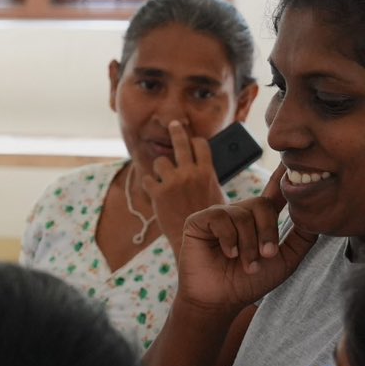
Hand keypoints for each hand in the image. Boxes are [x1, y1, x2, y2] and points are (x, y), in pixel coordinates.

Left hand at [144, 120, 227, 240]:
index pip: (200, 144)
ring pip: (160, 161)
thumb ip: (208, 177)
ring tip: (163, 174)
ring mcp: (172, 182)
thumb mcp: (217, 195)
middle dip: (176, 131)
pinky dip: (149, 184)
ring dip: (161, 167)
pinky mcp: (157, 193)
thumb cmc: (210, 220)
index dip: (196, 141)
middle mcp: (189, 173)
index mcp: (207, 172)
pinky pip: (147, 179)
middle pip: (181, 142)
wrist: (197, 241)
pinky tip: (153, 189)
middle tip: (173, 124)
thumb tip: (204, 164)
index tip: (193, 140)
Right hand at [173, 167, 316, 313]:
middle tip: (266, 256)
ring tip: (246, 264)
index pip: (274, 193)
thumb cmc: (250, 282)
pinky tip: (228, 254)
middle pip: (262, 204)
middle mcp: (240, 213)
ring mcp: (219, 215)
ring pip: (243, 215)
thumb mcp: (285, 261)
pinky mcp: (199, 220)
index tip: (291, 159)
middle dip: (267, 232)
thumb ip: (302, 238)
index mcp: (259, 220)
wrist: (221, 300)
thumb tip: (317, 215)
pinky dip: (229, 239)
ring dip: (249, 244)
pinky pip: (221, 218)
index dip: (282, 176)